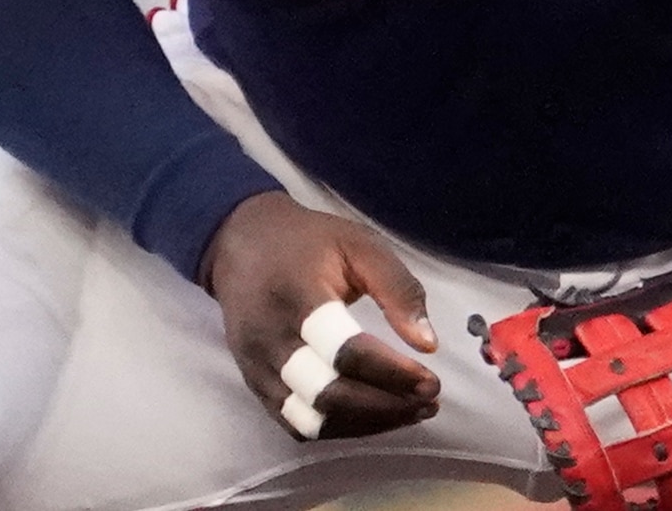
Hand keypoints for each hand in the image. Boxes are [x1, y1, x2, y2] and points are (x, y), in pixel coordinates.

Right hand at [199, 190, 441, 439]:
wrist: (239, 244)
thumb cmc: (306, 242)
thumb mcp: (359, 245)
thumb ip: (397, 289)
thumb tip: (428, 344)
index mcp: (297, 296)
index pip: (345, 353)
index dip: (392, 375)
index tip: (431, 382)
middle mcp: (270, 340)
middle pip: (329, 395)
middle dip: (386, 407)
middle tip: (428, 402)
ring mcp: (257, 368)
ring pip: (312, 419)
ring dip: (366, 425)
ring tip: (409, 413)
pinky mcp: (254, 385)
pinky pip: (296, 423)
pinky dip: (339, 428)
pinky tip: (373, 417)